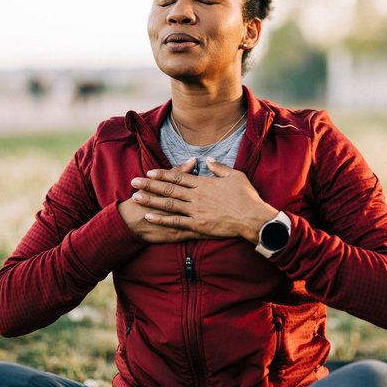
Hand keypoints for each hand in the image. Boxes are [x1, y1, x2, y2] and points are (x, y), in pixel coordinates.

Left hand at [130, 157, 277, 243]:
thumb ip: (219, 168)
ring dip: (151, 200)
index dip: (163, 174)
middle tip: (134, 182)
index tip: (150, 172)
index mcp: (204, 183)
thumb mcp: (235, 176)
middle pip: (169, 188)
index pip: (179, 176)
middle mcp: (196, 196)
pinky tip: (149, 217)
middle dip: (150, 185)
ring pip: (168, 204)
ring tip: (136, 197)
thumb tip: (208, 160)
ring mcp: (195, 211)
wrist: (253, 217)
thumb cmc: (246, 196)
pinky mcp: (198, 225)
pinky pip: (176, 222)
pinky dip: (161, 219)